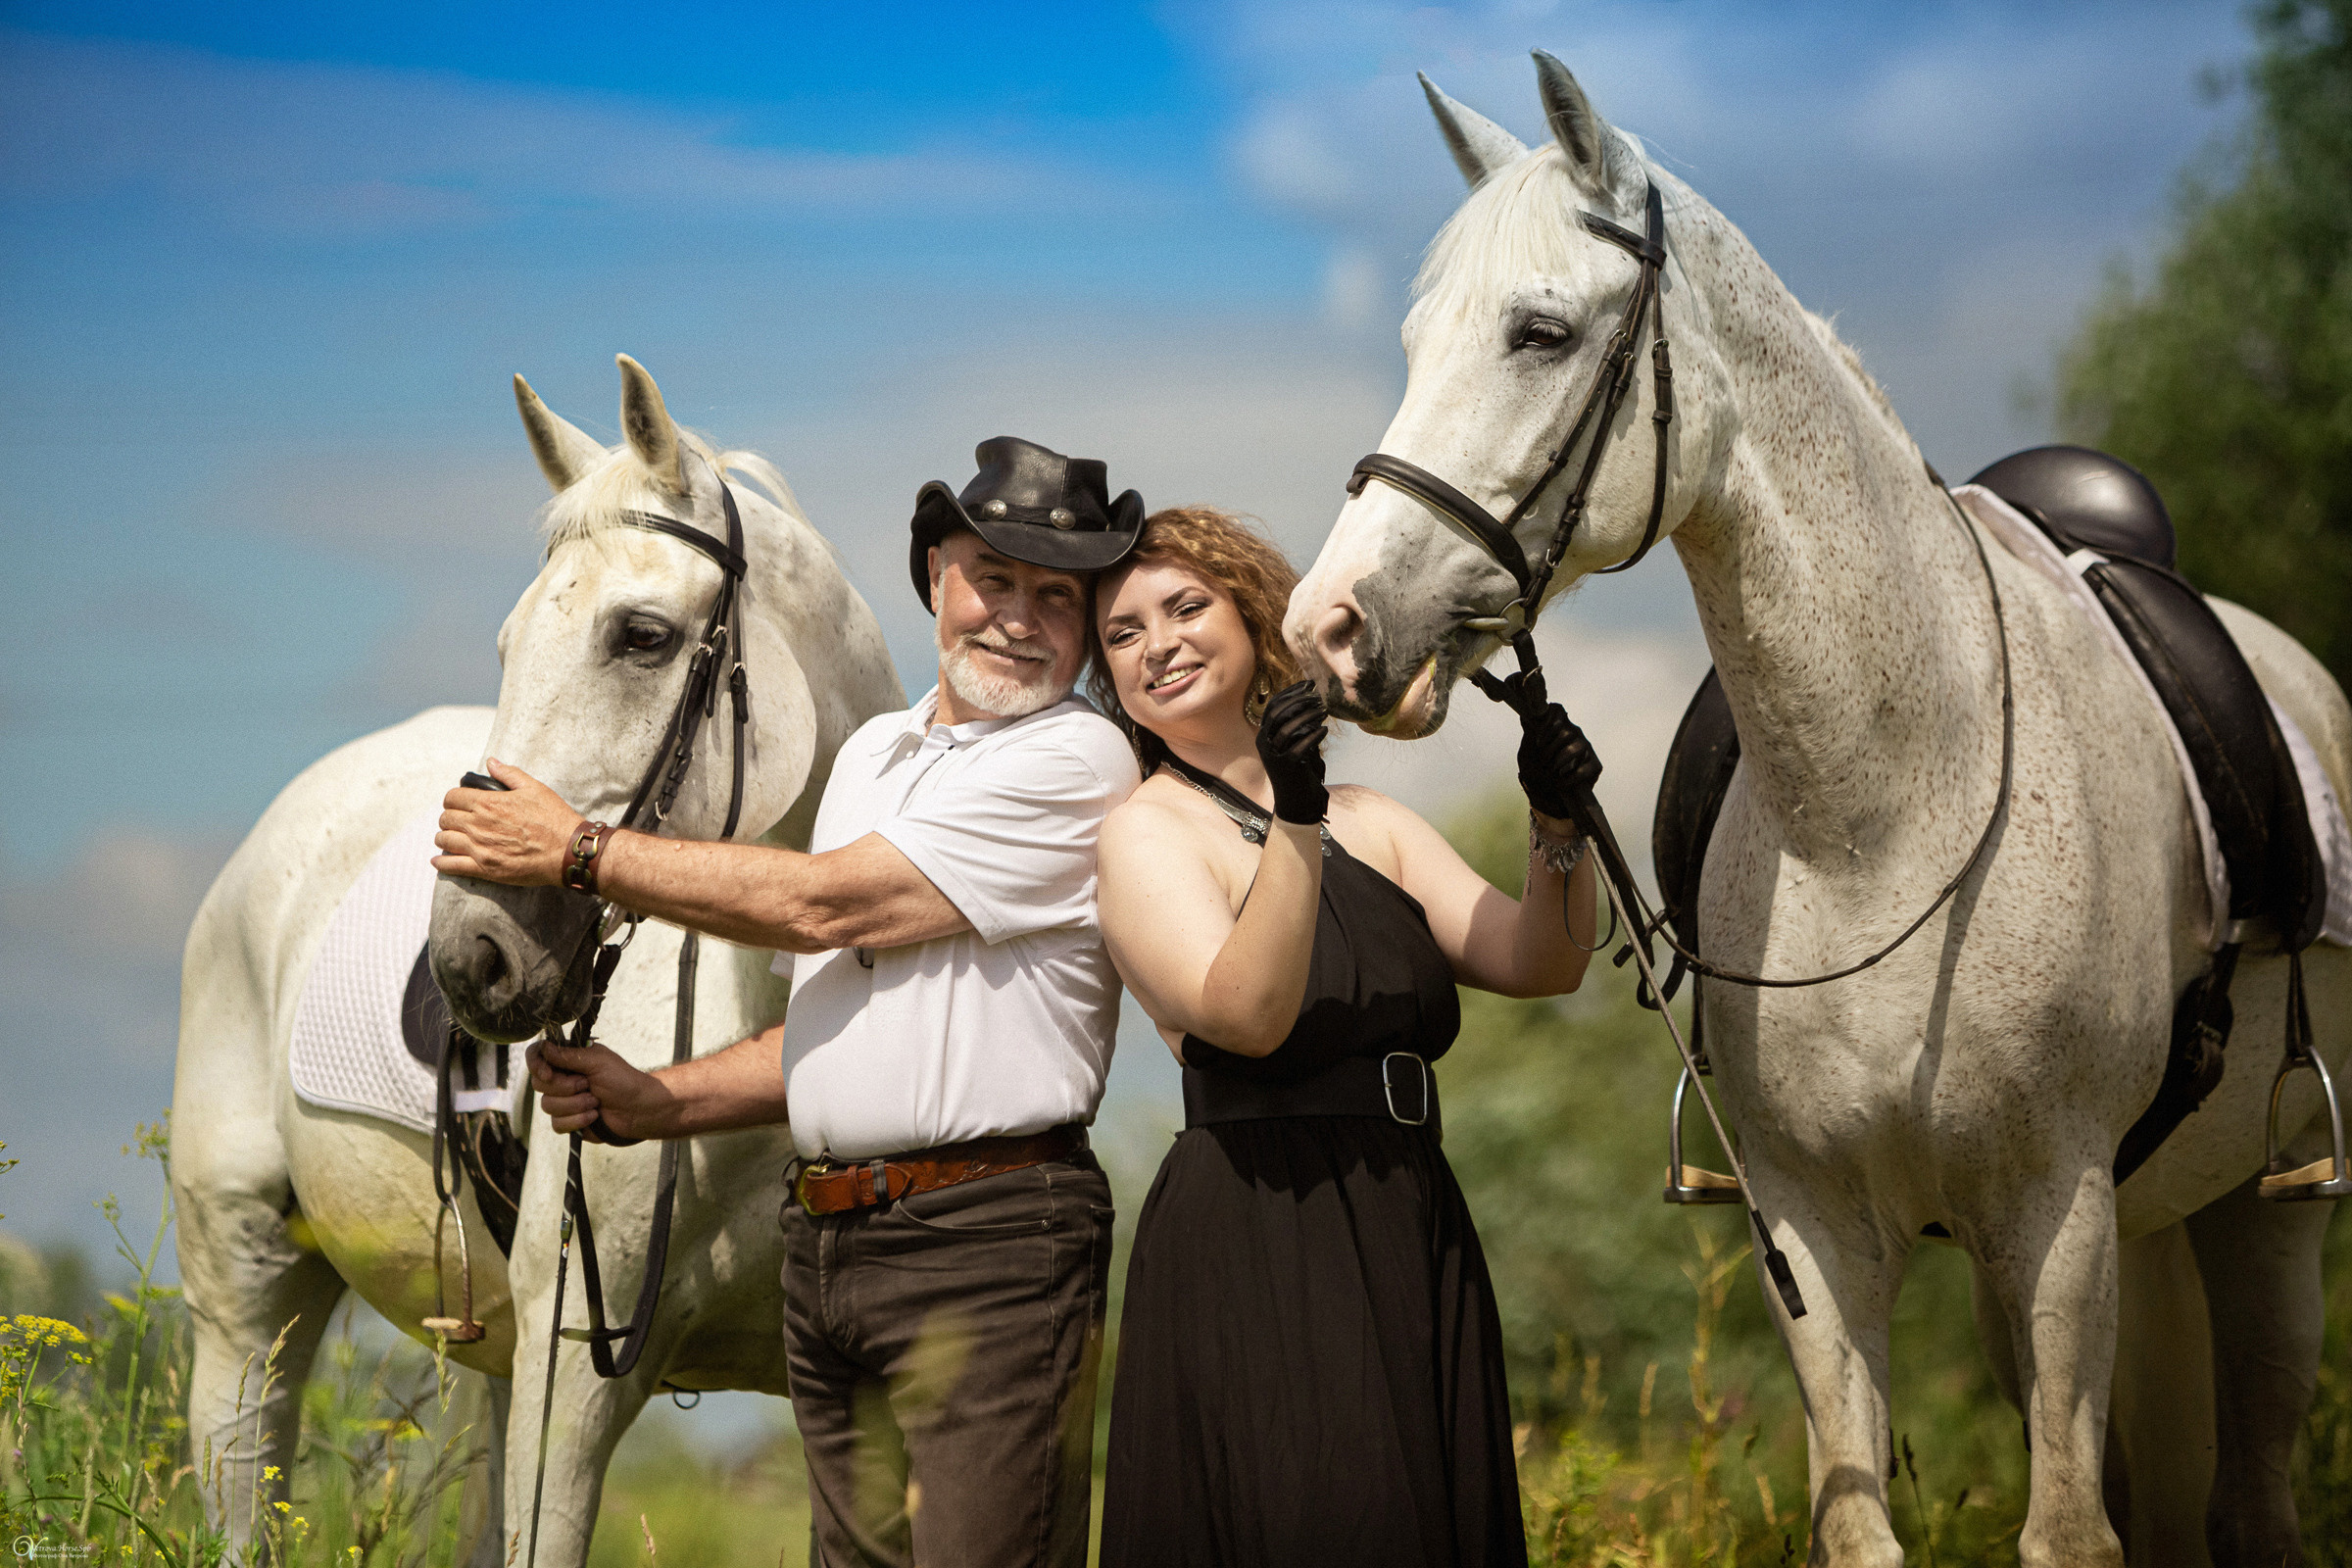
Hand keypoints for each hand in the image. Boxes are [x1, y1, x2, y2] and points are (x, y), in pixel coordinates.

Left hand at [432, 760, 583, 886]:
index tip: (459, 803)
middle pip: (445, 819)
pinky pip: (451, 865)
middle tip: (458, 821)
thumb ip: (509, 774)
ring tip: (452, 838)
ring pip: (444, 840)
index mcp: (488, 803)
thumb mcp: (534, 788)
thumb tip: (491, 762)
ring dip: (445, 837)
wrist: (567, 850)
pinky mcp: (485, 868)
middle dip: (449, 817)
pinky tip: (440, 860)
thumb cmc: (554, 818)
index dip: (454, 799)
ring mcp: (480, 848)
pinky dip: (442, 862)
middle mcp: (479, 825)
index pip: (452, 797)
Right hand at [526, 1038, 671, 1138]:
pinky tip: (594, 1117)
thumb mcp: (598, 1062)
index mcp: (568, 1060)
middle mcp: (562, 1078)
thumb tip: (543, 1048)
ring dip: (575, 1105)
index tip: (549, 1074)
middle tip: (588, 1085)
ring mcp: (564, 1101)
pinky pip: (557, 1124)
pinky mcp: (569, 1121)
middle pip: (539, 1084)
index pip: (537, 1056)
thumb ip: (569, 1055)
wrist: (640, 1110)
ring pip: (547, 1106)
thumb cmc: (624, 1081)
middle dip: (565, 1088)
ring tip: (596, 1102)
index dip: (536, 1065)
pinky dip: (576, 1121)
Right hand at [1254, 680, 1328, 824]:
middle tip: (1318, 696)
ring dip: (1308, 715)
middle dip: (1299, 701)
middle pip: (1278, 713)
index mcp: (1263, 735)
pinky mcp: (1287, 767)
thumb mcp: (1292, 745)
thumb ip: (1296, 726)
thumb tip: (1310, 701)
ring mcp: (1274, 756)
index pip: (1273, 706)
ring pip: (1287, 727)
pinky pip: (1300, 746)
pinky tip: (1324, 730)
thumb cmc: (1297, 771)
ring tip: (1324, 711)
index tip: (1309, 684)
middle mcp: (1264, 744)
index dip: (1291, 692)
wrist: (1296, 804)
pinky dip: (1313, 736)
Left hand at [1505, 671, 1600, 828]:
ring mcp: (1586, 748)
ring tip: (1551, 774)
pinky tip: (1561, 783)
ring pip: (1574, 748)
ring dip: (1558, 764)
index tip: (1538, 739)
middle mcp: (1573, 732)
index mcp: (1557, 726)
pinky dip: (1569, 778)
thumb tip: (1525, 711)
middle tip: (1543, 762)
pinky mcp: (1595, 766)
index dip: (1548, 721)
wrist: (1547, 800)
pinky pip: (1584, 767)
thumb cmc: (1536, 773)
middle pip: (1565, 730)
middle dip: (1549, 750)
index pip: (1557, 710)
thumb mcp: (1527, 752)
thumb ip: (1529, 732)